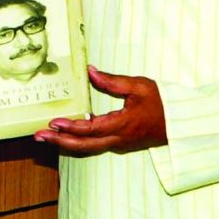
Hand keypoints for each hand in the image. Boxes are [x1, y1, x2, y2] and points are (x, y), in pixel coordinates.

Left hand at [34, 67, 166, 154]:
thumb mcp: (139, 86)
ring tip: (45, 137)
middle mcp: (118, 139)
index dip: (71, 127)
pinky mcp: (120, 144)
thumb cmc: (162, 102)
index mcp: (122, 125)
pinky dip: (77, 142)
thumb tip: (90, 71)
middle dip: (59, 142)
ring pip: (88, 147)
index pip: (91, 129)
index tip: (53, 123)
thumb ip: (113, 81)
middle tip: (38, 136)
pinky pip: (94, 145)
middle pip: (83, 145)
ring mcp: (119, 144)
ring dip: (65, 143)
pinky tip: (66, 135)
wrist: (180, 124)